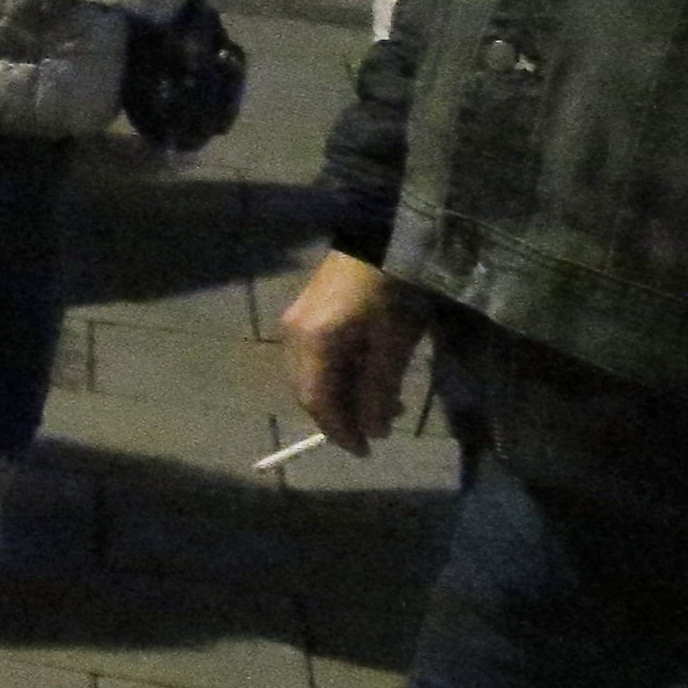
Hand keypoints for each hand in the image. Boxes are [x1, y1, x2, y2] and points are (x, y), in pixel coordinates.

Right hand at [280, 250, 428, 452]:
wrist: (383, 236)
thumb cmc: (391, 291)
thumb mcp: (393, 345)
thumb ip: (379, 390)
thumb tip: (374, 431)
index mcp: (312, 345)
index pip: (317, 403)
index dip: (340, 432)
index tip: (367, 451)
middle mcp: (294, 337)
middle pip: (309, 392)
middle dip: (342, 416)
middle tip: (379, 427)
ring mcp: (295, 322)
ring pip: (311, 376)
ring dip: (342, 395)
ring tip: (382, 401)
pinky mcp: (306, 313)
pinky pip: (314, 358)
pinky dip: (337, 376)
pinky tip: (365, 375)